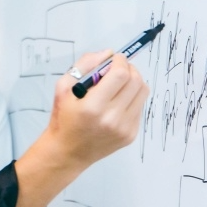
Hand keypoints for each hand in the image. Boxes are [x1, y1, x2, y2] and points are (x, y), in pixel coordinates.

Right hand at [11, 48, 149, 206]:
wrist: (67, 152)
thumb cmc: (63, 118)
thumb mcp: (63, 87)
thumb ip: (84, 65)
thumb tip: (108, 53)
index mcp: (93, 106)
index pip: (120, 75)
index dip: (120, 61)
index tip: (114, 59)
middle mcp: (112, 118)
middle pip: (136, 81)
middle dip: (129, 68)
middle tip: (118, 68)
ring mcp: (125, 129)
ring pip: (143, 92)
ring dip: (134, 81)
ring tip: (119, 83)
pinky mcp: (131, 135)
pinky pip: (140, 107)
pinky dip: (132, 97)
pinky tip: (117, 101)